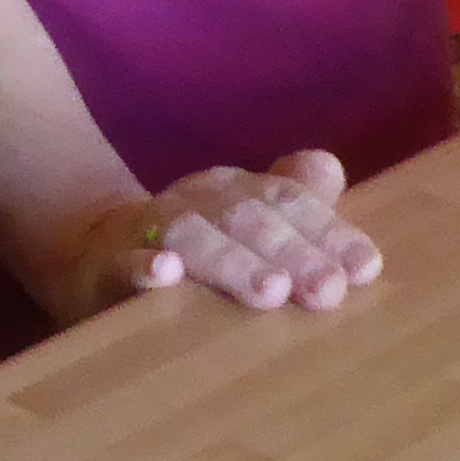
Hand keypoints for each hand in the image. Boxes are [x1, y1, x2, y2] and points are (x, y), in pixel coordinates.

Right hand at [37, 152, 381, 327]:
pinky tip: (163, 277)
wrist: (95, 251)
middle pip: (249, 219)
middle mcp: (199, 201)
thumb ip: (295, 196)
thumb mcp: (247, 217)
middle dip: (292, 254)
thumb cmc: (197, 242)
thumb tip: (331, 168)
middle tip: (326, 291)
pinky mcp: (109, 263)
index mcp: (238, 190)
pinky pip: (125, 262)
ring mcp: (152, 228)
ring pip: (193, 238)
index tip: (364, 268)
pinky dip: (143, 268)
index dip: (328, 231)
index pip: (289, 202)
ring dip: (232, 262)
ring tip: (269, 291)